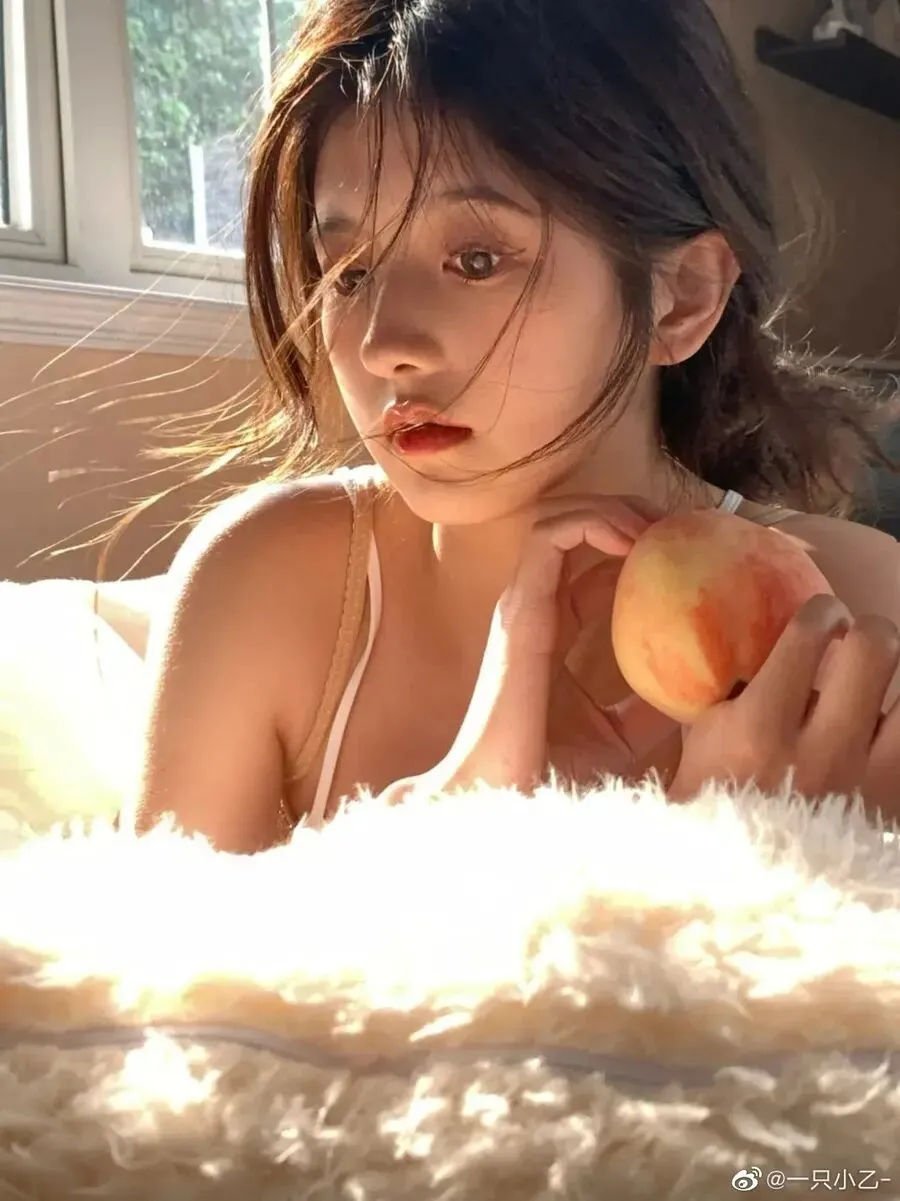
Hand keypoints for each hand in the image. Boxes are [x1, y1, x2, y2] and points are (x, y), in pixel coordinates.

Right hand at [425, 494, 677, 792]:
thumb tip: (706, 689)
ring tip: (661, 527)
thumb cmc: (555, 777)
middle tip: (683, 527)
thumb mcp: (625, 737)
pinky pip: (551, 538)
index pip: (594, 563)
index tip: (690, 550)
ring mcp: (523, 604)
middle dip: (631, 512)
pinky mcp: (521, 609)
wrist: (505, 804)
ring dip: (613, 508)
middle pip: (577, 526)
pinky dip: (593, 522)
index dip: (639, 544)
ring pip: (559, 518)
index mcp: (554, 630)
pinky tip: (637, 542)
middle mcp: (535, 607)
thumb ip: (652, 707)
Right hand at [670, 593, 899, 808]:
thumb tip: (744, 644)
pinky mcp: (895, 803)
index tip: (822, 614)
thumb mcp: (698, 748)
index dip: (822, 610)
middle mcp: (821, 750)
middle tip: (856, 641)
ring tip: (881, 686)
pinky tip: (885, 726)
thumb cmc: (711, 816)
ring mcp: (867, 781)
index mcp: (760, 729)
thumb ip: (723, 696)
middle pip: (877, 647)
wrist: (741, 897)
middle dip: (870, 631)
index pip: (807, 635)